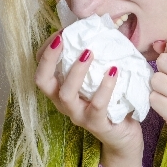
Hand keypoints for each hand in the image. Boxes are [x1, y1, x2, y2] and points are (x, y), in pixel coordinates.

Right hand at [35, 32, 143, 166]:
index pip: (42, 70)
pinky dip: (105, 86)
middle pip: (43, 82)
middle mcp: (64, 104)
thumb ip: (94, 61)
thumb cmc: (110, 103)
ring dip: (76, 71)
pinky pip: (97, 105)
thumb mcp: (97, 80)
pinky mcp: (97, 125)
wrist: (124, 138)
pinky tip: (113, 70)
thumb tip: (100, 28)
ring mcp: (79, 116)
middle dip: (49, 58)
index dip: (45, 51)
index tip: (60, 33)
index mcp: (61, 91)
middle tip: (63, 38)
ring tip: (89, 52)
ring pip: (66, 94)